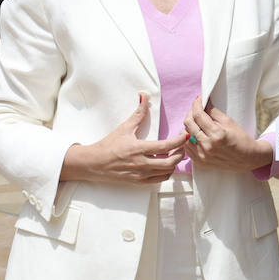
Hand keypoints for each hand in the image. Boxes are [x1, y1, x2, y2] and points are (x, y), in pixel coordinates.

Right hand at [61, 94, 186, 182]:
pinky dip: (166, 172)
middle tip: (182, 145)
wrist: (92, 164)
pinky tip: (165, 164)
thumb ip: (138, 114)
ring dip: (174, 163)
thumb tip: (144, 97)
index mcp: (138, 148)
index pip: (165, 146)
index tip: (185, 135)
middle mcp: (140, 163)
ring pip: (167, 172)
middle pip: (170, 162)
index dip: (179, 141)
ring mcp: (140, 174)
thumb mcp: (124, 128)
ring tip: (174, 154)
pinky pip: (159, 179)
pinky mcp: (138, 182)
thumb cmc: (108, 145)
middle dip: (180, 153)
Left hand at [183, 96, 272, 170]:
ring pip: (185, 136)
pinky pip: (187, 147)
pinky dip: (189, 138)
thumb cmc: (241, 139)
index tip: (198, 100)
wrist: (247, 158)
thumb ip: (213, 112)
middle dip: (191, 113)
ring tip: (197, 123)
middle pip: (188, 124)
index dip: (196, 105)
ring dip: (189, 126)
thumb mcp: (229, 122)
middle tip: (197, 110)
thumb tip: (203, 103)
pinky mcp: (200, 161)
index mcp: (217, 134)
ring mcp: (202, 155)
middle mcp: (207, 145)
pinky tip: (196, 134)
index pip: (198, 115)